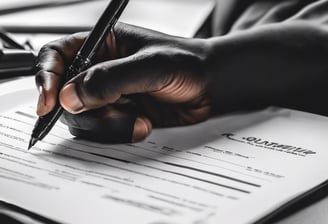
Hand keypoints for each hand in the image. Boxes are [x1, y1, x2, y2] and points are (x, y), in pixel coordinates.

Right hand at [35, 23, 210, 142]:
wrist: (211, 87)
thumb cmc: (187, 63)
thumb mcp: (150, 66)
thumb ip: (110, 80)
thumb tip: (69, 97)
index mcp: (102, 46)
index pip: (57, 57)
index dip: (46, 78)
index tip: (49, 103)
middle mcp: (101, 71)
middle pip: (66, 95)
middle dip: (86, 111)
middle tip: (112, 111)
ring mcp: (110, 96)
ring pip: (84, 118)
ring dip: (108, 125)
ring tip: (139, 120)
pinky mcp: (120, 116)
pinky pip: (105, 131)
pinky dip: (121, 133)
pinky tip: (143, 125)